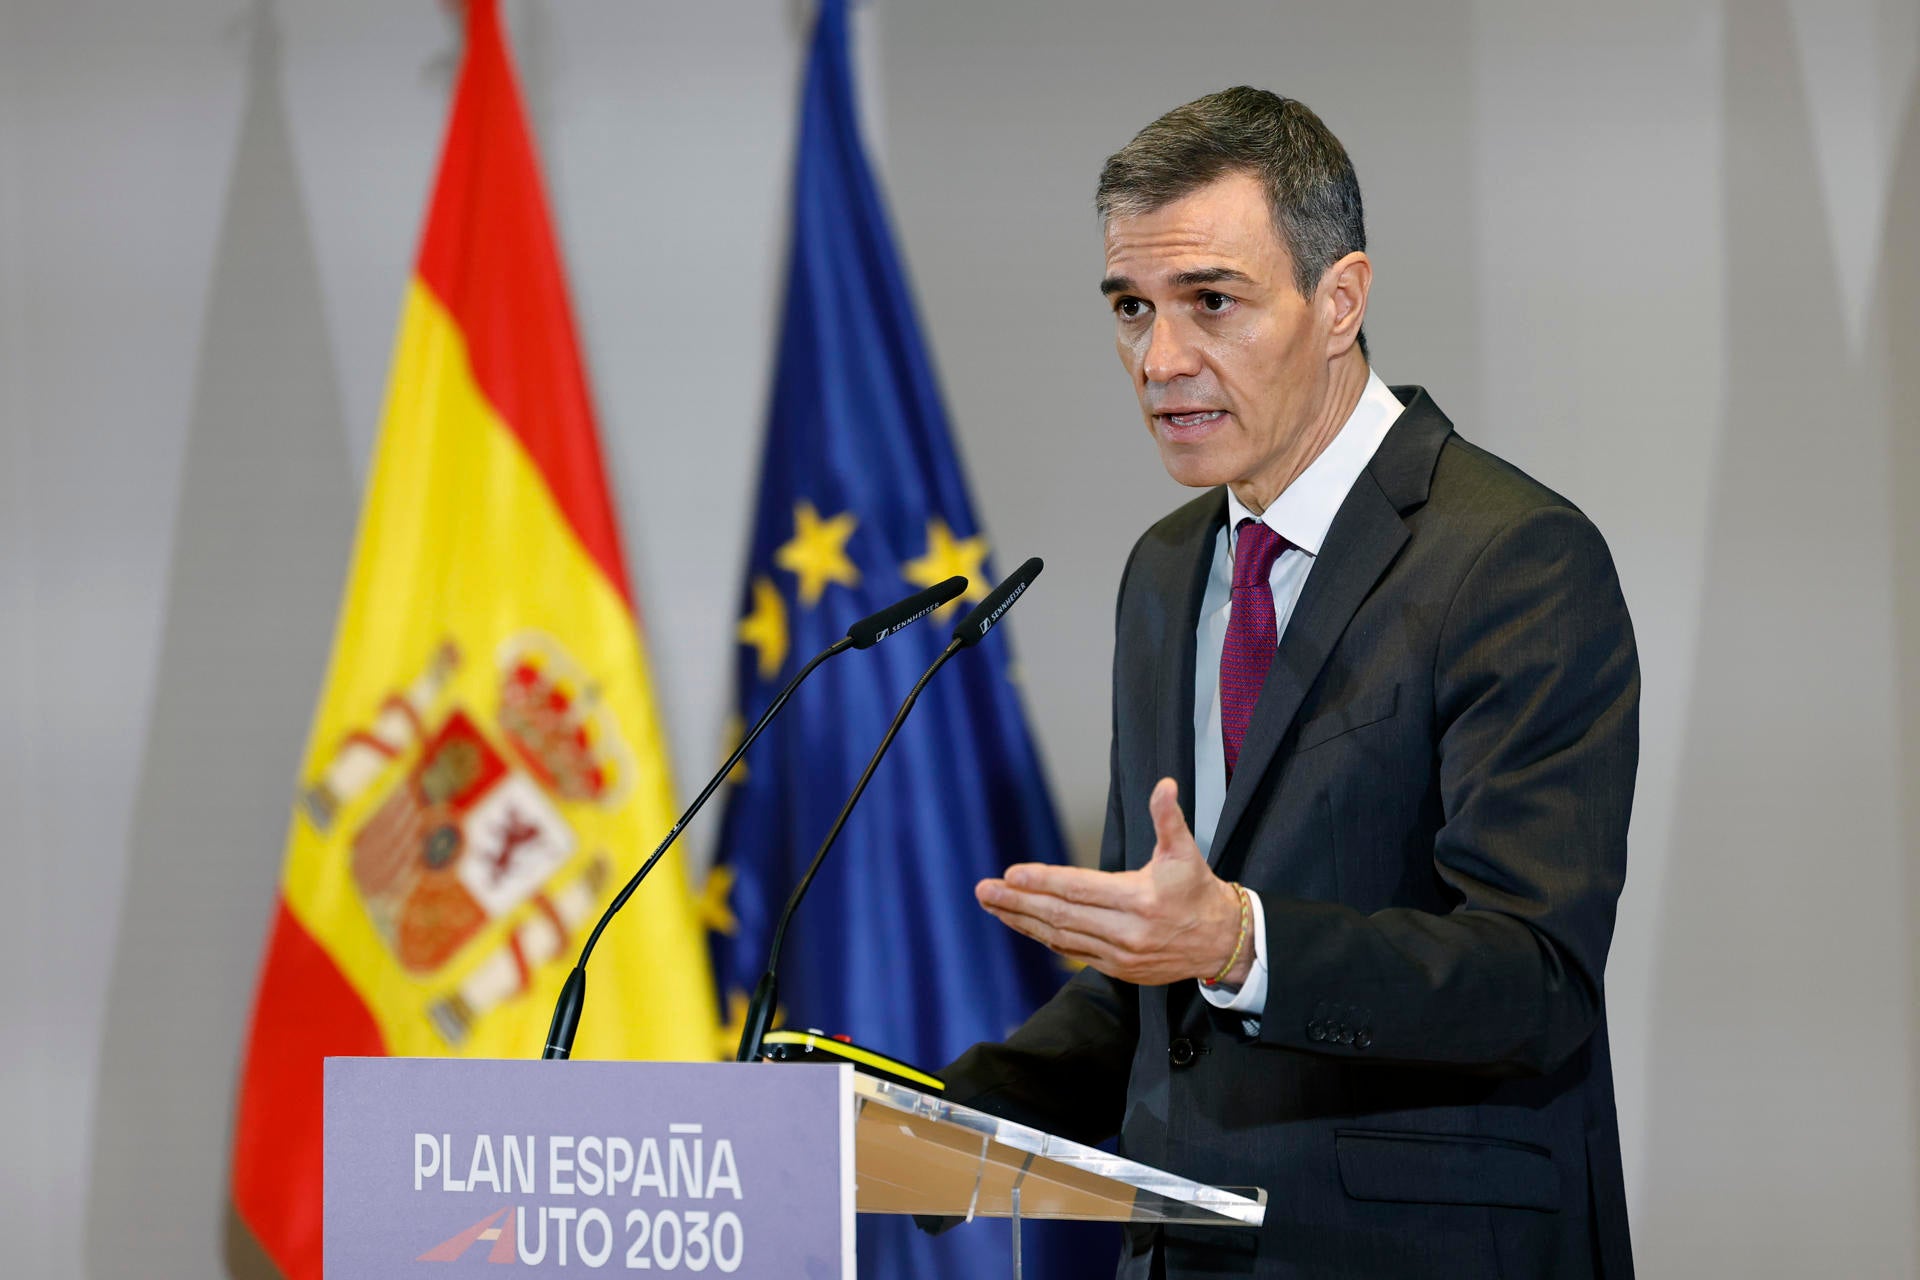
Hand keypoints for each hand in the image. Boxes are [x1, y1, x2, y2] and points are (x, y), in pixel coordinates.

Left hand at [976, 777, 1249, 986]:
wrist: (1223, 943)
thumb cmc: (1199, 891)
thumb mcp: (1186, 852)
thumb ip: (1169, 819)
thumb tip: (1164, 785)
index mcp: (1139, 899)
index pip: (1079, 889)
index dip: (1043, 881)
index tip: (1011, 873)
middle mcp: (1126, 932)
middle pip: (1061, 916)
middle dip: (1018, 902)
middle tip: (984, 890)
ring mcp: (1120, 956)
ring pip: (1061, 937)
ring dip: (1022, 921)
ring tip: (992, 905)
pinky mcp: (1118, 970)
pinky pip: (1073, 953)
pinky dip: (1044, 938)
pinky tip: (1022, 924)